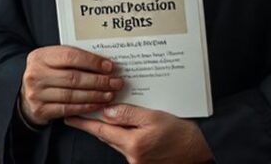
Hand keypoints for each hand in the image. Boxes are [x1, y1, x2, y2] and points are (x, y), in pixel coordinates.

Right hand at [19, 45, 122, 125]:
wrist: (26, 95)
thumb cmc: (47, 74)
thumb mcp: (54, 60)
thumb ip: (73, 59)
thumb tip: (104, 64)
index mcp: (40, 56)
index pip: (70, 56)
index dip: (92, 62)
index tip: (109, 67)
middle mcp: (35, 74)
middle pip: (74, 78)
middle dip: (99, 81)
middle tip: (116, 82)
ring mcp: (36, 94)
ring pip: (73, 95)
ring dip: (96, 95)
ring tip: (110, 94)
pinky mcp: (40, 110)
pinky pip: (68, 109)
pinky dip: (86, 107)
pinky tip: (98, 104)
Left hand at [64, 104, 212, 163]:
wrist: (200, 154)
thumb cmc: (182, 135)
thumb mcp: (156, 117)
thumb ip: (130, 115)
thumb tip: (107, 111)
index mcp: (132, 144)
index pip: (101, 130)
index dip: (85, 122)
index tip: (70, 116)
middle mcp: (131, 156)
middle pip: (106, 136)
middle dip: (94, 124)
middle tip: (80, 111)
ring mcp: (136, 161)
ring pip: (116, 141)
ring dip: (109, 128)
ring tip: (102, 114)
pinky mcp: (143, 162)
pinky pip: (127, 145)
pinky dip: (122, 134)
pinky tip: (125, 125)